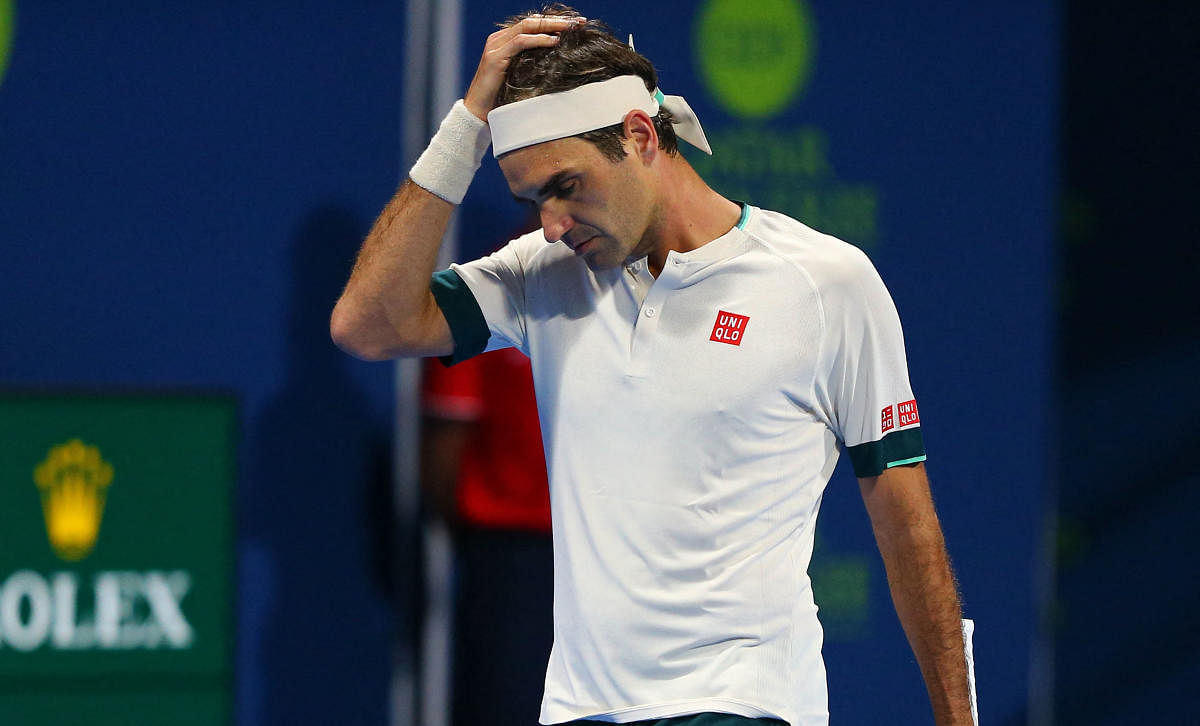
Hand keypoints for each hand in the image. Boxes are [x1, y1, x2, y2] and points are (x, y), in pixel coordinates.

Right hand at [463, 14, 585, 120]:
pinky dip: (539, 40)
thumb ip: (532, 64)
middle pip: (532, 22)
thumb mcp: (521, 77)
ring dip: (552, 26)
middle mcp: (499, 39)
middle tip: (579, 22)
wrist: (477, 112)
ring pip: (527, 27)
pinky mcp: (494, 57)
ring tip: (571, 28)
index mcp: (505, 41)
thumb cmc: (501, 99)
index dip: (554, 22)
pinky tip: (554, 41)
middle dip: (557, 20)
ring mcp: (495, 46)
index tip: (576, 24)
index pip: (533, 25)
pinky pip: (520, 42)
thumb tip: (558, 62)